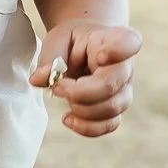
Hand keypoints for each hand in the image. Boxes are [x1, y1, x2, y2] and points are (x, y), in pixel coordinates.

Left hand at [30, 21, 141, 137]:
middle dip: (80, 92)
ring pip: (113, 108)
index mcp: (114, 40)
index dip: (119, 51)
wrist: (84, 48)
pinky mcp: (116, 108)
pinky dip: (87, 127)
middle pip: (113, 84)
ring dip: (82, 109)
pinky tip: (67, 118)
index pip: (129, 43)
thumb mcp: (58, 40)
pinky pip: (110, 124)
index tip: (100, 56)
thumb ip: (50, 57)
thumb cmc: (73, 42)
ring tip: (62, 96)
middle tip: (57, 86)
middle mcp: (125, 66)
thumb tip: (37, 79)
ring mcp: (124, 89)